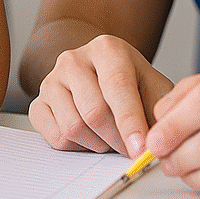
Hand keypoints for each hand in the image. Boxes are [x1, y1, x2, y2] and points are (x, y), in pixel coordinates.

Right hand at [28, 34, 174, 156]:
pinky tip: (90, 137)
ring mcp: (51, 80)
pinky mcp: (38, 103)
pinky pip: (55, 138)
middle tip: (131, 149)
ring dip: (98, 145)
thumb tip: (157, 142)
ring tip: (110, 138)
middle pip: (94, 112)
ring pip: (73, 128)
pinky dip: (77, 148)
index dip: (130, 123)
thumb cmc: (132, 84)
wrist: (100, 75)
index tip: (140, 149)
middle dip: (117, 140)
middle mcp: (73, 59)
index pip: (117, 87)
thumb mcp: (154, 89)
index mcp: (106, 49)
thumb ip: (161, 112)